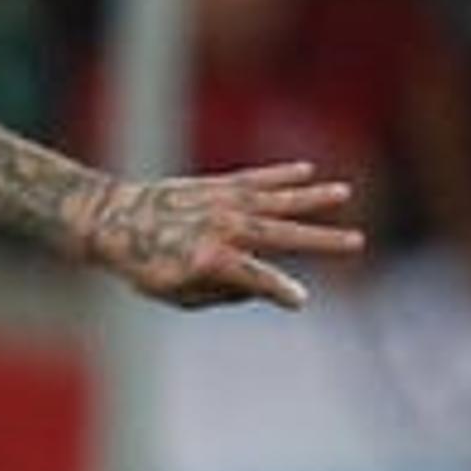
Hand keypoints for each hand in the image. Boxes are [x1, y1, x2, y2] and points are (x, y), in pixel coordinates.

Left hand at [79, 162, 364, 309]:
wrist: (113, 219)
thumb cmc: (145, 266)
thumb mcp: (175, 295)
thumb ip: (219, 294)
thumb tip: (259, 286)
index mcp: (209, 260)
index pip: (254, 278)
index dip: (277, 290)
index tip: (301, 300)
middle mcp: (221, 228)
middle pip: (280, 234)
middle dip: (319, 239)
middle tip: (357, 243)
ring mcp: (221, 203)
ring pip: (275, 200)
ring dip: (311, 198)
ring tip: (343, 192)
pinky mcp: (217, 185)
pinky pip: (254, 178)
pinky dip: (280, 174)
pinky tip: (307, 170)